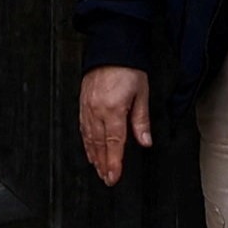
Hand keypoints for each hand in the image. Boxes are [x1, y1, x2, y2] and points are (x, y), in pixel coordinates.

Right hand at [78, 65, 155, 186]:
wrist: (111, 47)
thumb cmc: (128, 67)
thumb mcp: (142, 93)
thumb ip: (141, 120)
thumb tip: (145, 141)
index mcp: (113, 110)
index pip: (114, 143)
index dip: (114, 163)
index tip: (113, 177)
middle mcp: (97, 111)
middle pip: (99, 145)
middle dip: (103, 165)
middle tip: (107, 179)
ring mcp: (87, 107)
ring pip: (89, 138)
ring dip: (94, 156)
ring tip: (99, 169)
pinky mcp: (83, 103)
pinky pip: (83, 128)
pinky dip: (86, 142)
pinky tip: (89, 149)